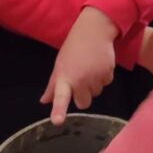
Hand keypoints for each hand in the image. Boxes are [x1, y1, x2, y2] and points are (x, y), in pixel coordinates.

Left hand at [40, 7, 116, 123]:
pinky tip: (99, 65)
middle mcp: (80, 80)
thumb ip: (52, 86)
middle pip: (83, 104)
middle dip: (83, 95)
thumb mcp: (59, 65)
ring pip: (96, 94)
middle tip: (80, 80)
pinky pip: (106, 84)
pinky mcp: (108, 73)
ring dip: (94, 85)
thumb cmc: (73, 49)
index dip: (58, 110)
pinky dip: (103, 77)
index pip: (60, 97)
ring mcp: (95, 77)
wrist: (93, 31)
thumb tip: (44, 101)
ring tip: (90, 68)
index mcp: (64, 78)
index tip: (57, 121)